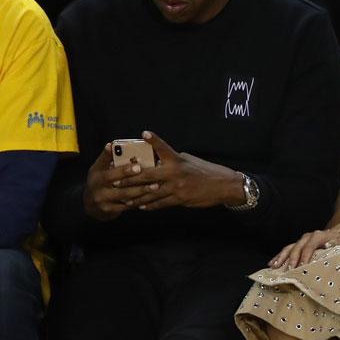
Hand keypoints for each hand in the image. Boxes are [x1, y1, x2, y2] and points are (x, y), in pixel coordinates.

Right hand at [83, 144, 161, 219]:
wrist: (89, 206)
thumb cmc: (100, 182)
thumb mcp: (99, 169)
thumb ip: (107, 159)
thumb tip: (112, 144)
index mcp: (96, 172)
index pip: (104, 162)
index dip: (112, 156)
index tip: (127, 154)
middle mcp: (97, 185)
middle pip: (113, 178)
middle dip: (128, 173)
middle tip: (142, 169)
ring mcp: (102, 198)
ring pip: (124, 194)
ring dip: (140, 190)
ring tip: (155, 186)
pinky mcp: (108, 210)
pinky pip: (126, 206)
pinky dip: (138, 201)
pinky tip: (150, 198)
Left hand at [111, 132, 243, 210]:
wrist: (223, 186)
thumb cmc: (206, 171)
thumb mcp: (189, 161)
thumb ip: (173, 161)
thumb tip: (158, 160)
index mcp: (177, 160)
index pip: (163, 148)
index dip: (154, 140)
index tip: (144, 133)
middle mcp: (175, 173)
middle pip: (147, 175)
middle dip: (129, 179)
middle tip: (115, 180)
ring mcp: (176, 187)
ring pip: (151, 192)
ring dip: (135, 196)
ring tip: (124, 197)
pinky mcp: (179, 199)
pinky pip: (160, 203)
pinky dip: (149, 205)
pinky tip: (140, 206)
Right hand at [269, 228, 339, 268]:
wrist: (337, 235)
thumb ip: (337, 243)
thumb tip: (329, 245)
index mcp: (318, 236)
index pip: (310, 246)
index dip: (305, 256)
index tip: (302, 266)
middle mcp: (308, 237)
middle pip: (297, 247)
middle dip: (292, 259)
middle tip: (289, 270)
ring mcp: (301, 240)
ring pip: (289, 248)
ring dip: (281, 258)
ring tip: (274, 267)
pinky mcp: (297, 244)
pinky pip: (286, 250)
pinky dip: (279, 257)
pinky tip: (272, 264)